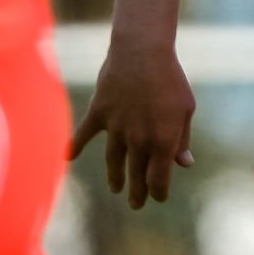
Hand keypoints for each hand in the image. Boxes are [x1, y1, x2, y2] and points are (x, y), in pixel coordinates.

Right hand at [69, 34, 195, 207]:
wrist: (143, 50)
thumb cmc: (171, 79)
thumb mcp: (185, 109)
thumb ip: (182, 139)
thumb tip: (184, 164)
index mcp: (162, 141)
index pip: (158, 179)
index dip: (158, 192)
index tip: (158, 196)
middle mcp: (137, 140)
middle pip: (136, 175)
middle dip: (137, 192)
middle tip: (136, 204)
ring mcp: (115, 128)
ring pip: (113, 161)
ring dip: (115, 177)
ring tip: (116, 188)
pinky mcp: (99, 112)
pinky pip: (85, 133)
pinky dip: (75, 145)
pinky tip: (68, 157)